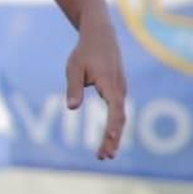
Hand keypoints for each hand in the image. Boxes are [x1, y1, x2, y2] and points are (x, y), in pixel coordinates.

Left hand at [67, 21, 126, 159]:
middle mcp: (120, 89)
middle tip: (103, 157)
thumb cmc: (85, 52)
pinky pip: (118, 112)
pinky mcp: (117, 91)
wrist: (100, 35)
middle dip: (113, 139)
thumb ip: (73, 88)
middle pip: (120, 119)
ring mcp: (120, 90)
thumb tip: (72, 108)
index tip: (110, 141)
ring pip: (120, 117)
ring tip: (104, 154)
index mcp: (110, 84)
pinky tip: (108, 138)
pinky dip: (114, 126)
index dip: (113, 127)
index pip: (115, 110)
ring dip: (114, 136)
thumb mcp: (74, 68)